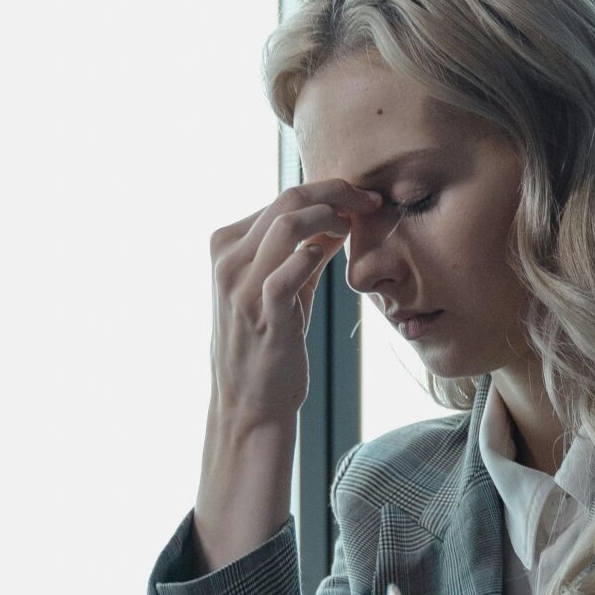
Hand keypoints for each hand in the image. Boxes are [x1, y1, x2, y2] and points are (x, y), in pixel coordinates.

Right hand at [206, 179, 385, 432]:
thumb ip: (303, 251)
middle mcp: (228, 260)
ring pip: (287, 224)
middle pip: (286, 200)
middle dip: (336, 192)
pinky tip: (331, 258)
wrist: (250, 403)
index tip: (359, 198)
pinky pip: (289, 271)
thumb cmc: (267, 344)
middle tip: (368, 200)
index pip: (280, 198)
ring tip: (352, 227)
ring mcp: (240, 287)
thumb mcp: (282, 289)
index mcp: (226, 246)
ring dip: (330, 216)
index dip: (326, 191)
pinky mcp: (261, 314)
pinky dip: (314, 255)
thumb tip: (338, 217)